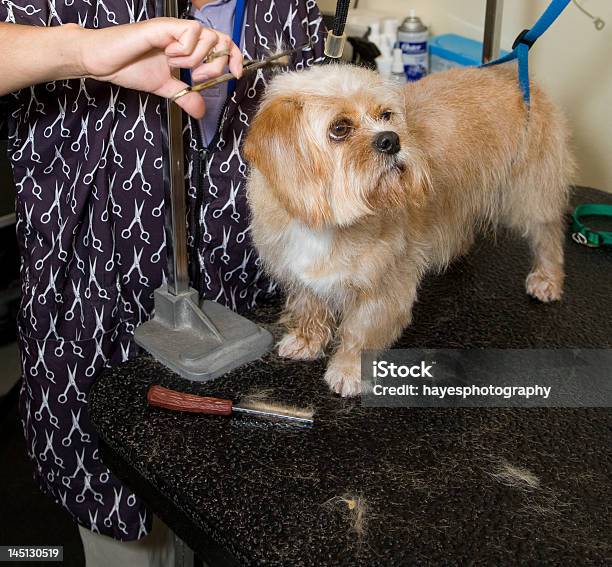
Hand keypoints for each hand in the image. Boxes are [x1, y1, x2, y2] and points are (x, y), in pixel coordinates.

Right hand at [79, 18, 242, 118]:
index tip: (236, 74)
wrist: (101, 62)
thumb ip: (184, 96)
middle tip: (196, 78)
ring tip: (174, 64)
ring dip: (196, 59)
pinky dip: (185, 50)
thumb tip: (201, 110)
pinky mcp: (163, 27)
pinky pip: (190, 32)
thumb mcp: (164, 88)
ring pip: (207, 37)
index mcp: (186, 46)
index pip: (222, 44)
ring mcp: (174, 29)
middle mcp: (183, 35)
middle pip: (221, 41)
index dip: (235, 57)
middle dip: (215, 66)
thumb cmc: (127, 67)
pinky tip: (168, 54)